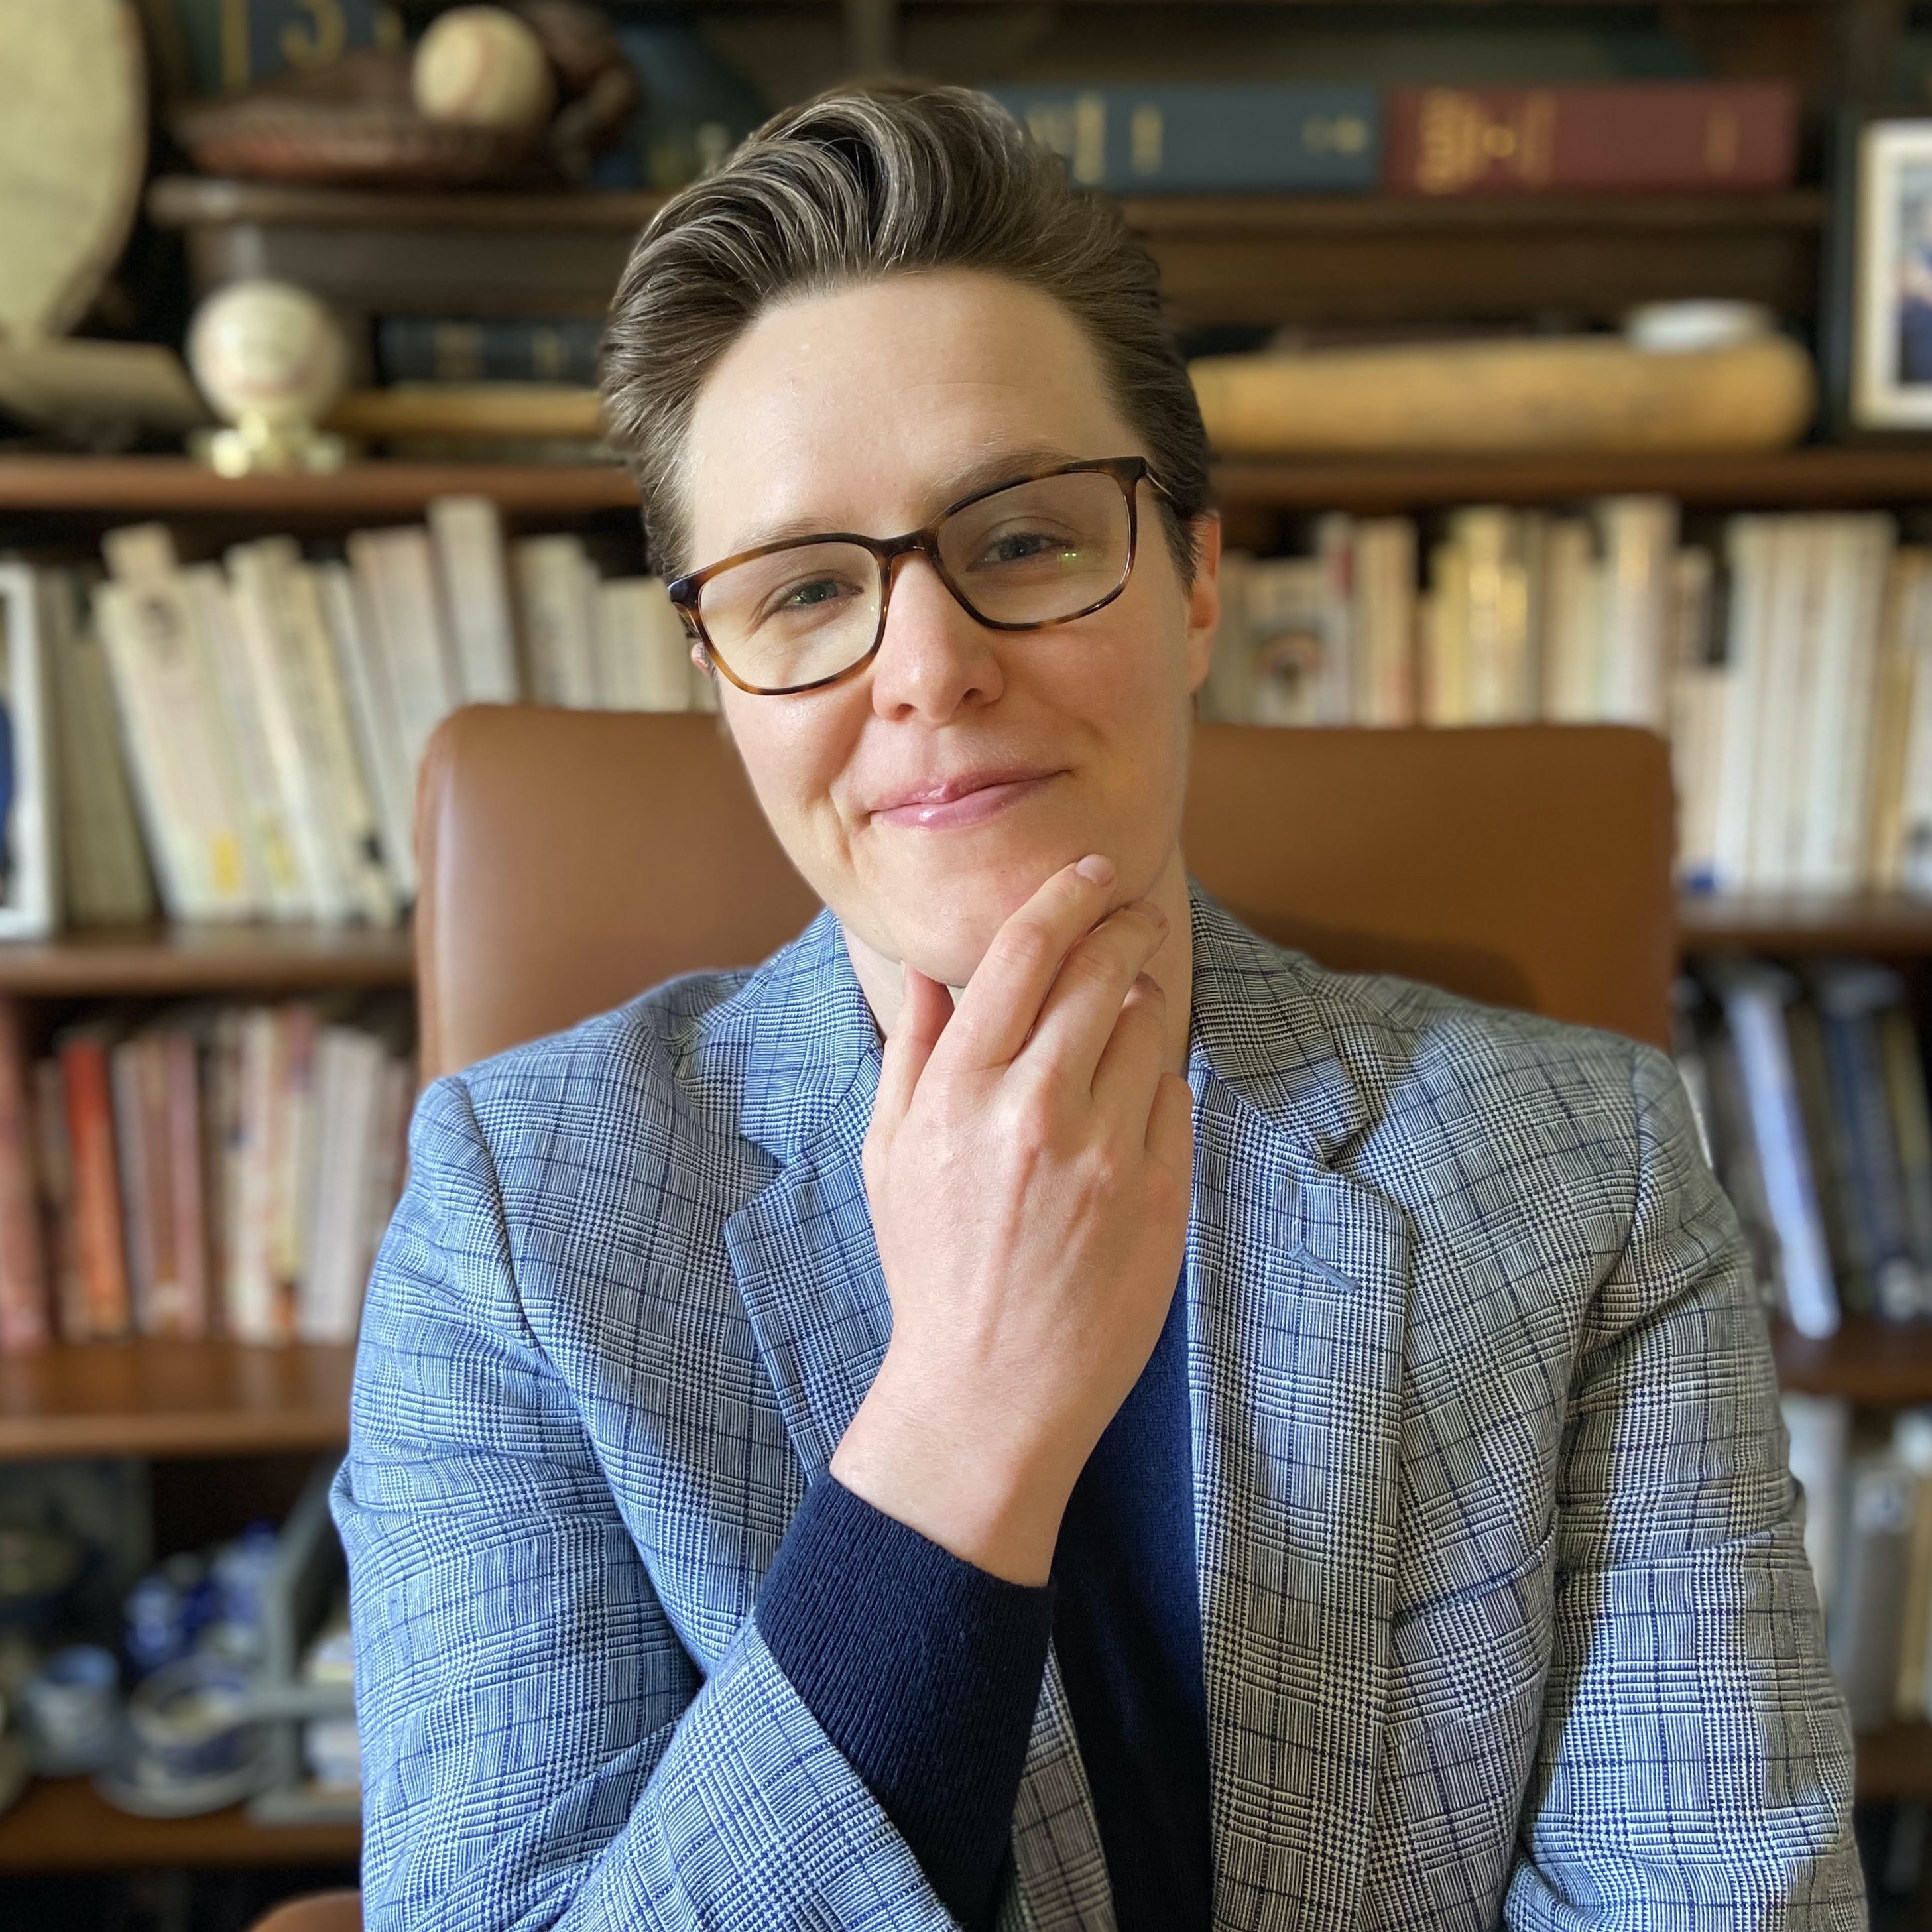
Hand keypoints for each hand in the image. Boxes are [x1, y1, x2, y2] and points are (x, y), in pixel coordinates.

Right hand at [829, 855, 1194, 1584]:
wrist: (989, 1392)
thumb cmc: (931, 1267)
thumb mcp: (890, 1155)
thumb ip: (912, 1050)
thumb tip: (926, 965)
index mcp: (957, 1093)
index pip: (1022, 953)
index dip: (1064, 896)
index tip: (1091, 871)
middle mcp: (1034, 1111)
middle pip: (1100, 969)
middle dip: (1124, 925)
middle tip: (1133, 913)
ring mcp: (1106, 1153)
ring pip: (1147, 1024)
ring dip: (1142, 999)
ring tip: (1127, 1008)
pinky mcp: (1160, 1194)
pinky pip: (1176, 1095)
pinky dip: (1158, 1081)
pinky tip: (1130, 1103)